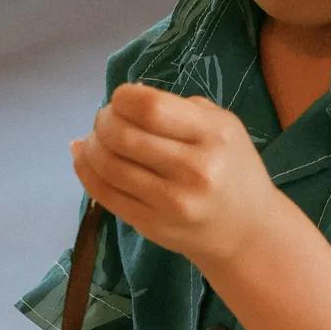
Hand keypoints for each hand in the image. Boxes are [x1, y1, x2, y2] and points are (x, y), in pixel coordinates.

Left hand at [69, 81, 278, 272]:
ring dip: (91, 146)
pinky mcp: (152, 225)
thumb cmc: (232, 169)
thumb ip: (177, 107)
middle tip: (105, 120)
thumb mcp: (222, 127)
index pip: (149, 107)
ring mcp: (171, 202)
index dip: (122, 98)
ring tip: (96, 140)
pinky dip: (86, 171)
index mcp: (213, 135)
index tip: (121, 100)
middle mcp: (194, 169)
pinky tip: (84, 157)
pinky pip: (105, 194)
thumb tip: (120, 102)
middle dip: (103, 121)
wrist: (246, 231)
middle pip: (123, 135)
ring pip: (109, 165)